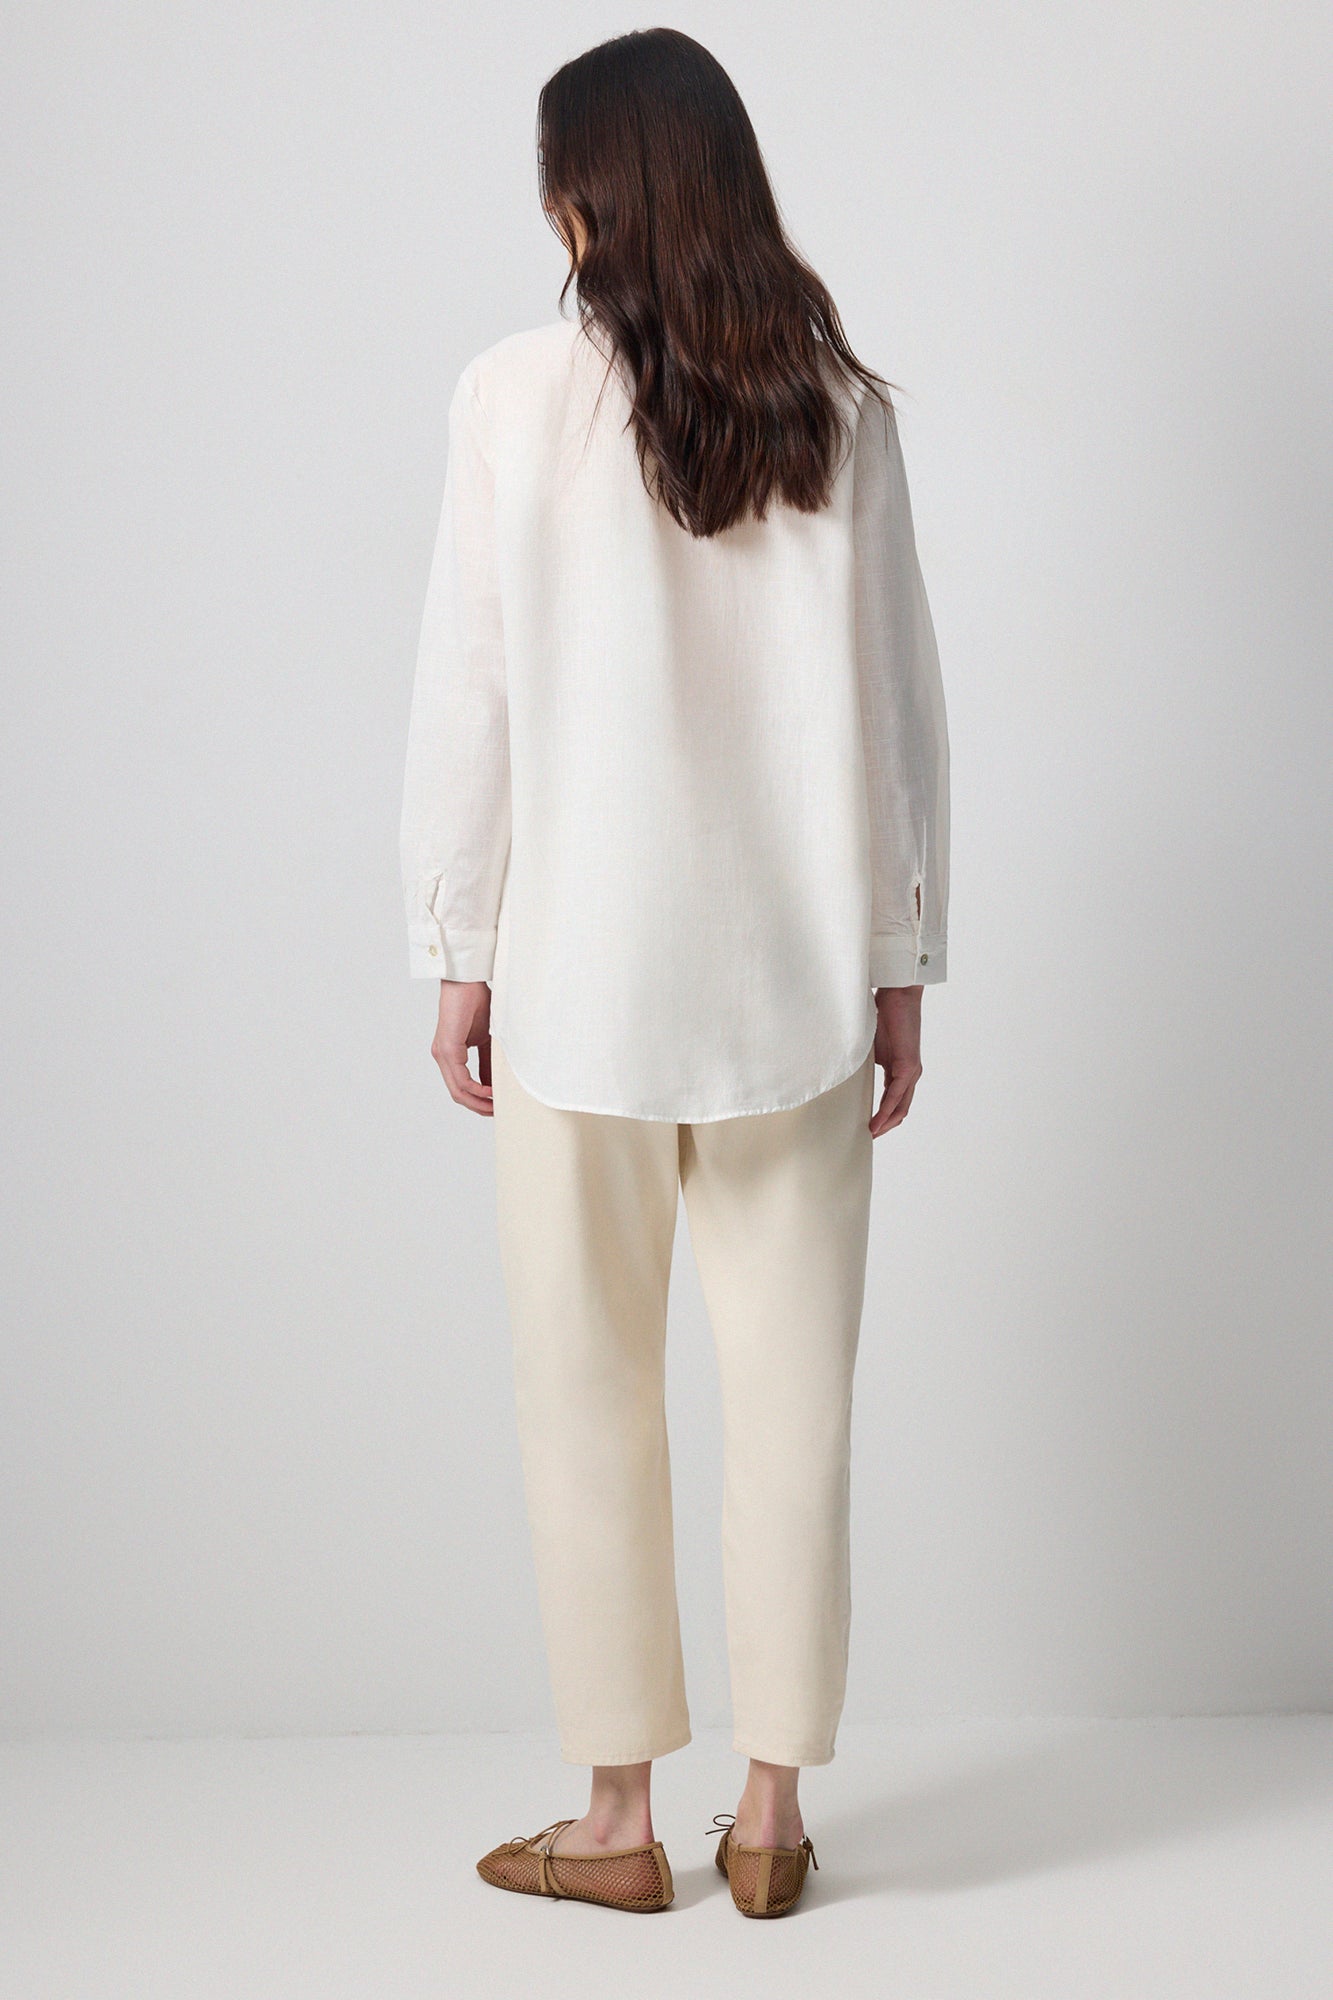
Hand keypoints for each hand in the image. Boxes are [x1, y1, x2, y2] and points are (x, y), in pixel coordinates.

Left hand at [431, 979, 492, 1114]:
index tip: (497, 1105)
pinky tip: (491, 1092)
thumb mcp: (486, 1039)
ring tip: (496, 1107)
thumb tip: (493, 1083)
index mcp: (450, 1054)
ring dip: (478, 1103)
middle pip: (458, 1094)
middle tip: (498, 1112)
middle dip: (478, 1107)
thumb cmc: (476, 1002)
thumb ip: (487, 1061)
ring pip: (458, 1091)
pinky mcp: (447, 1050)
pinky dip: (477, 1090)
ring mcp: (442, 1054)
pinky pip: (461, 1080)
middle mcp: (442, 1057)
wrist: (467, 981)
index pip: (461, 1086)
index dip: (478, 1100)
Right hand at [870, 984, 923, 1136]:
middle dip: (885, 1126)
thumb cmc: (885, 1013)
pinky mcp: (909, 1066)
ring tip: (871, 1134)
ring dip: (886, 1123)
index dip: (882, 1116)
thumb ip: (865, 1061)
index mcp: (900, 1069)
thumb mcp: (871, 1044)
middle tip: (868, 1138)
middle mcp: (909, 1074)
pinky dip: (887, 1110)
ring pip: (900, 1106)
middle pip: (900, 1109)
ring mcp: (911, 1071)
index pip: (894, 1100)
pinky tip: (876, 1121)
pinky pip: (896, 1095)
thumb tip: (846, 1069)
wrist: (899, 995)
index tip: (867, 1128)